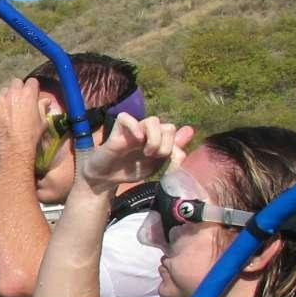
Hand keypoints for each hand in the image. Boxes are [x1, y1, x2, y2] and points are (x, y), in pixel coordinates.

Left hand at [0, 78, 47, 171]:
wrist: (15, 146)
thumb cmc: (31, 134)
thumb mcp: (43, 121)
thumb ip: (43, 107)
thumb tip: (46, 101)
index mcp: (28, 94)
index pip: (32, 81)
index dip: (32, 88)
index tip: (32, 94)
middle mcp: (13, 93)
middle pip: (16, 82)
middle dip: (18, 89)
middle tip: (20, 100)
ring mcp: (0, 100)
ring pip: (3, 91)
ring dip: (7, 97)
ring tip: (9, 109)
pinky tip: (0, 116)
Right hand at [75, 113, 192, 192]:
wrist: (106, 178)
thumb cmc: (130, 170)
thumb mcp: (156, 166)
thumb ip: (172, 152)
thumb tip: (189, 132)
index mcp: (158, 140)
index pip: (175, 133)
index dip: (176, 147)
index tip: (170, 162)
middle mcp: (147, 133)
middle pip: (168, 126)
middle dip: (167, 144)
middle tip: (156, 157)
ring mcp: (133, 131)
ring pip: (152, 120)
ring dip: (155, 138)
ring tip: (148, 152)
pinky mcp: (117, 132)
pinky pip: (125, 118)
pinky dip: (134, 127)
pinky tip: (137, 140)